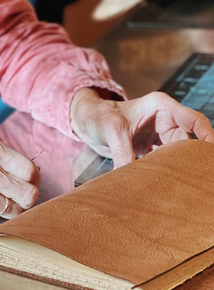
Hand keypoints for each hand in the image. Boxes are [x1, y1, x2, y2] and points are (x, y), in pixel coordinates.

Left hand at [70, 88, 213, 168]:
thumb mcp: (113, 131)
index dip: (207, 137)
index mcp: (161, 106)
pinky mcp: (151, 147)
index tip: (209, 156)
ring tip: (180, 183)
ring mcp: (158, 134)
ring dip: (176, 166)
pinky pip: (163, 160)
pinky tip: (164, 182)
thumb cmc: (100, 116)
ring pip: (176, 153)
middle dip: (189, 159)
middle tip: (194, 177)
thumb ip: (123, 153)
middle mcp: (164, 119)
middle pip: (187, 142)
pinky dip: (163, 170)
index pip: (194, 121)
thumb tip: (128, 177)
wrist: (87, 121)